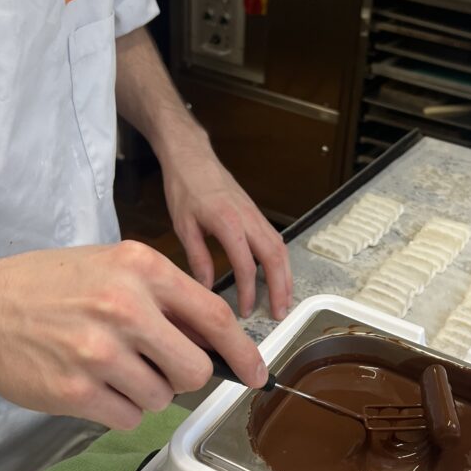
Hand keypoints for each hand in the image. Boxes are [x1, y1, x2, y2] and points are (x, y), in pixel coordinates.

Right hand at [0, 242, 267, 429]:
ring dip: (145, 393)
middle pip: (194, 369)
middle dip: (185, 377)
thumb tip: (212, 340)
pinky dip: (118, 409)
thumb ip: (164, 297)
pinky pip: (128, 417)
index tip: (256, 372)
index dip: (243, 351)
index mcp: (141, 268)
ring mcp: (99, 352)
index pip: (215, 316)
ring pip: (161, 398)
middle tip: (160, 368)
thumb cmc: (49, 285)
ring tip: (110, 368)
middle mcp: (125, 308)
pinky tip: (93, 384)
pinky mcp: (76, 391)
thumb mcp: (113, 267)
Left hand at [163, 144, 292, 320]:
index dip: (247, 292)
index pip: (246, 265)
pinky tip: (279, 276)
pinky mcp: (256, 214)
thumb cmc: (185, 187)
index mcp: (228, 223)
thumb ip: (198, 258)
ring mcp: (256, 215)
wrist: (192, 157)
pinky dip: (281, 261)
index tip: (244, 311)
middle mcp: (248, 219)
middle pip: (274, 258)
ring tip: (285, 301)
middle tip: (280, 313)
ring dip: (286, 276)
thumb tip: (206, 288)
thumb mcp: (184, 226)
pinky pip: (276, 240)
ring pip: (280, 249)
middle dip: (280, 288)